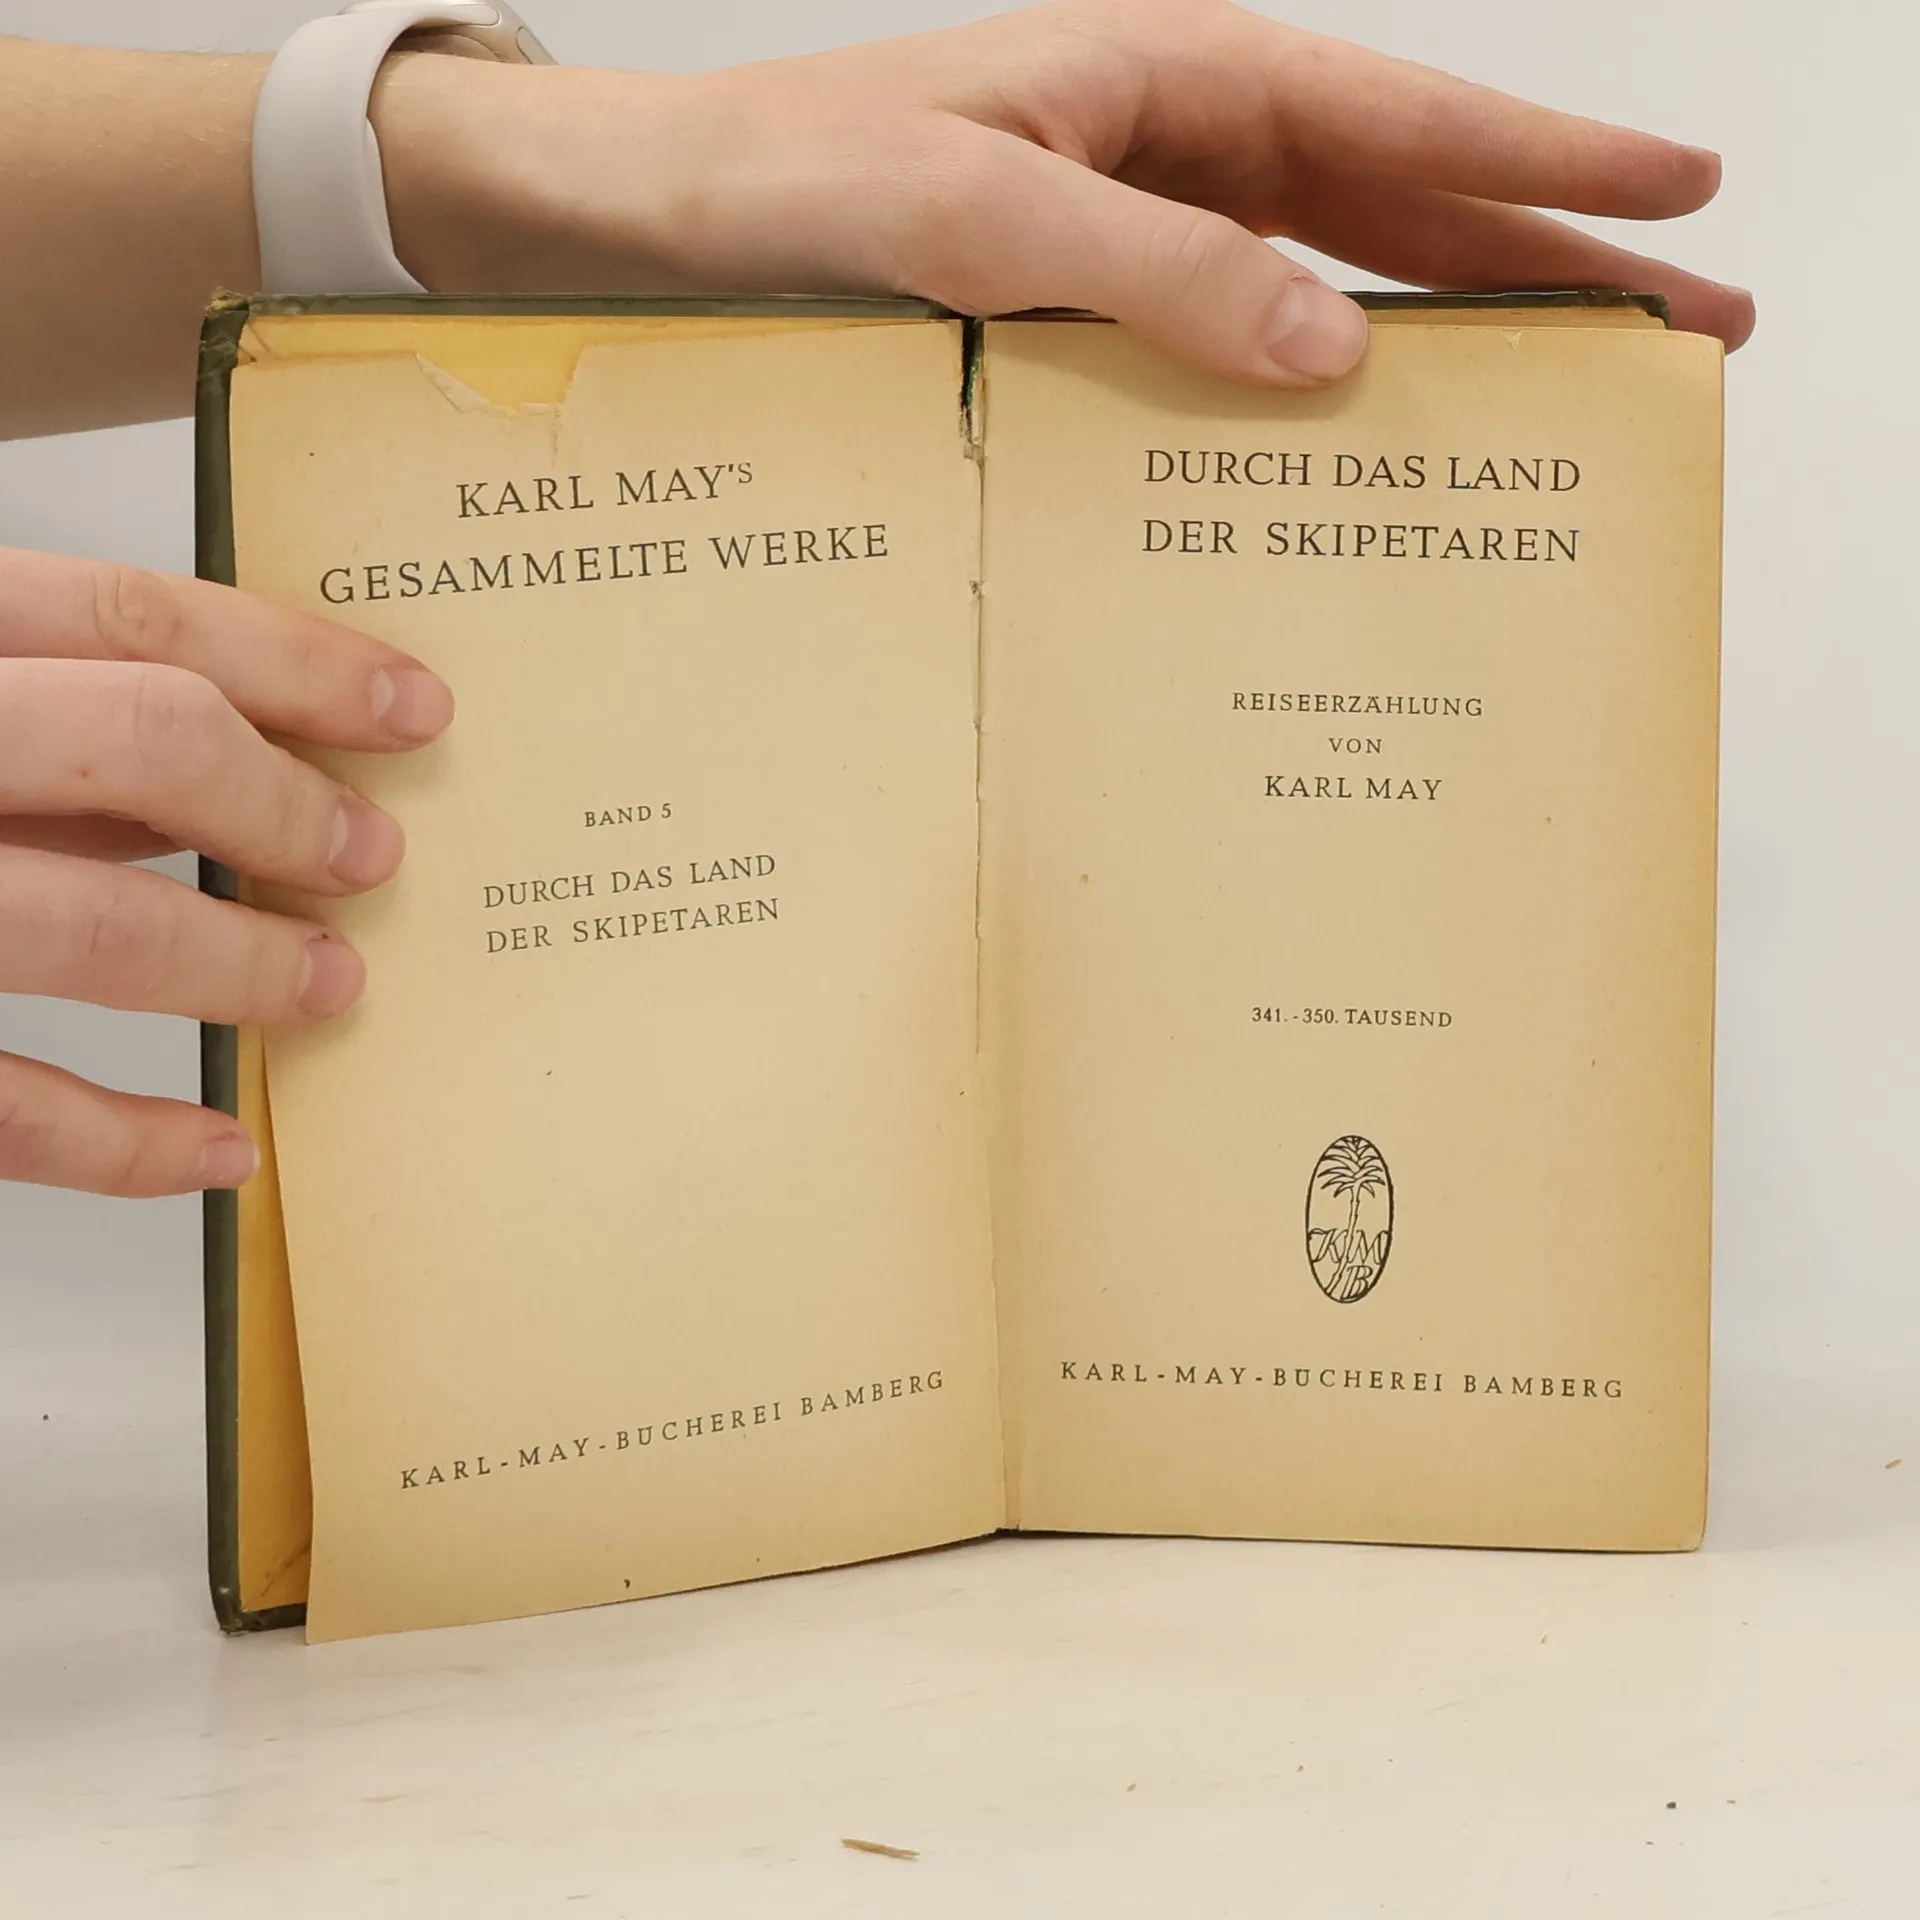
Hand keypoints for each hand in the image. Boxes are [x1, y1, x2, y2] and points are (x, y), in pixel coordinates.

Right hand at [0, 549, 452, 1194]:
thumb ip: (31, 717)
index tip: (413, 709)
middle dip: (286, 802)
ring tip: (327, 984)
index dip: (300, 662)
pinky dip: (126, 1142)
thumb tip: (227, 761)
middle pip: (144, 740)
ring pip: (91, 923)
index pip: (135, 617)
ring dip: (238, 961)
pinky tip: (216, 1149)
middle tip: (370, 855)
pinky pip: (2, 1109)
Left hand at [379, 0, 1753, 388]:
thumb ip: (1147, 269)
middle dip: (1538, 251)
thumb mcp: (965, 213)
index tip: (1678, 192)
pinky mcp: (1067, 312)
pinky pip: (1220, 342)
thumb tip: (1334, 350)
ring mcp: (1117, 233)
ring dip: (1439, 324)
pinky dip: (1295, 388)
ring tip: (1560, 389)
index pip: (1391, 115)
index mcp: (1156, 83)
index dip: (1540, 155)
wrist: (638, 226)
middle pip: (1391, 196)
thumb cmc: (774, 183)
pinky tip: (1344, 440)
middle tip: (1679, 323)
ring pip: (1321, 272)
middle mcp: (1153, 151)